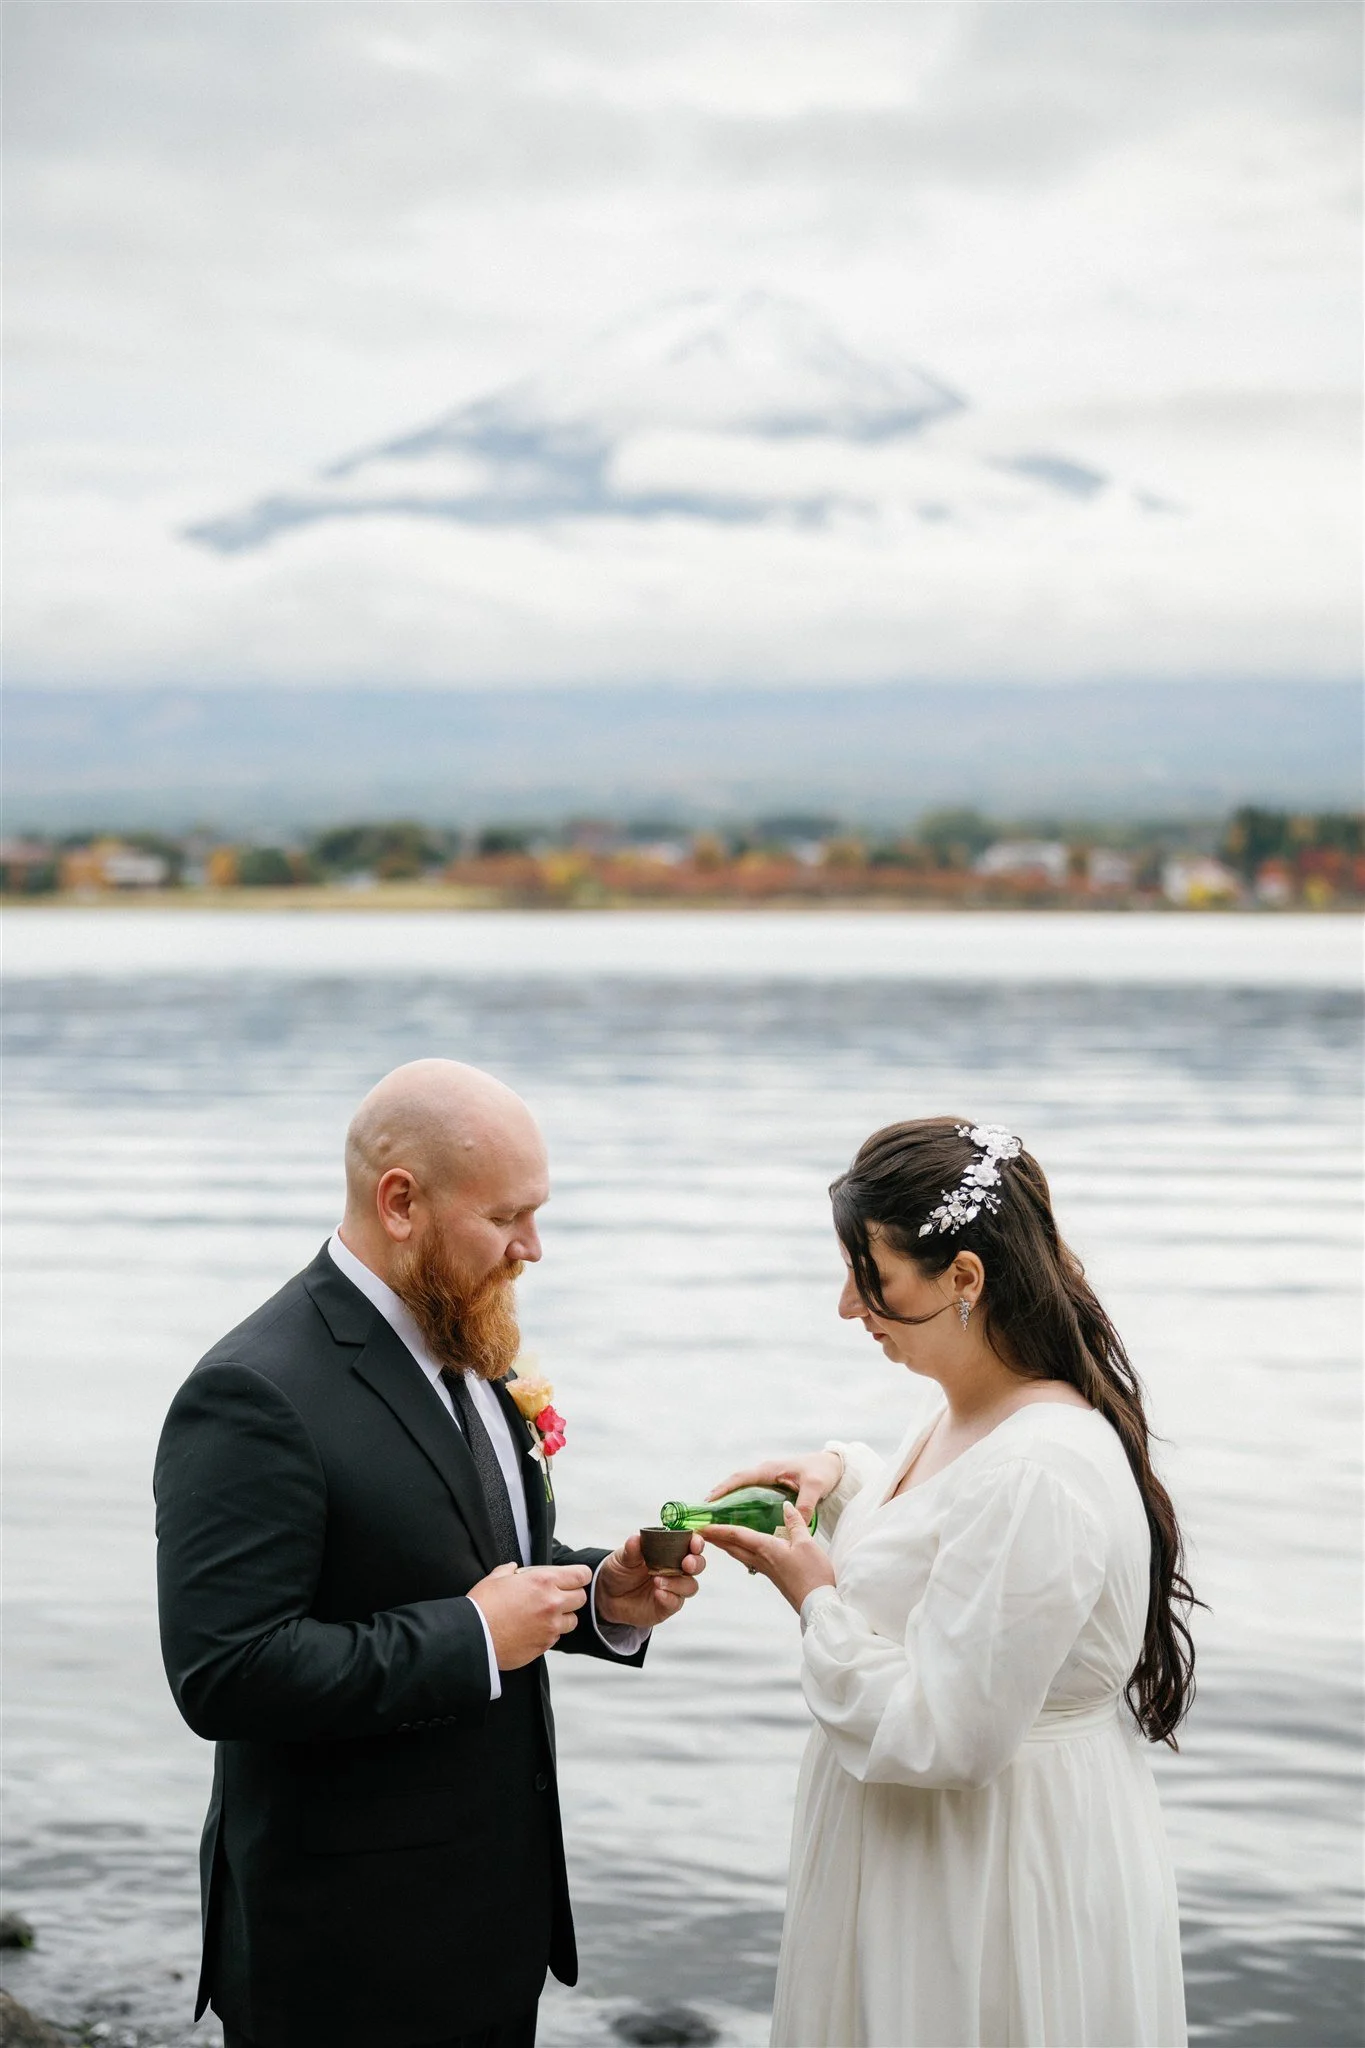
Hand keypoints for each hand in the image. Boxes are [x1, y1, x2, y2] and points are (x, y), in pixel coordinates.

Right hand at [468, 1562, 590, 1669]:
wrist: (473, 1638)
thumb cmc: (482, 1608)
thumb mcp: (496, 1578)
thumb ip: (510, 1571)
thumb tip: (513, 1569)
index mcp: (543, 1582)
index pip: (581, 1575)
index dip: (578, 1576)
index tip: (574, 1578)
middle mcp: (552, 1604)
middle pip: (581, 1598)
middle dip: (571, 1596)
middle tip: (556, 1596)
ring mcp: (550, 1627)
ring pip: (572, 1621)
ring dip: (563, 1617)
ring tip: (544, 1615)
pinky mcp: (544, 1646)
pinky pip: (556, 1637)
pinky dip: (550, 1633)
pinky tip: (533, 1629)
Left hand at [595, 1531, 705, 1629]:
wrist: (608, 1596)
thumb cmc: (620, 1570)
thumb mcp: (622, 1557)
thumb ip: (632, 1550)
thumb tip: (636, 1539)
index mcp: (669, 1550)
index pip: (689, 1544)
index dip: (696, 1542)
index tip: (694, 1542)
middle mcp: (676, 1568)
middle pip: (697, 1565)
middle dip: (696, 1563)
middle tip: (686, 1563)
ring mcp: (673, 1588)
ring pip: (690, 1586)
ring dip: (678, 1583)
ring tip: (658, 1581)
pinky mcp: (667, 1606)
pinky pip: (675, 1603)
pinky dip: (669, 1597)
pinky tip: (658, 1593)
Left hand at [704, 1504, 836, 1613]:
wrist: (817, 1604)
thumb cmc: (812, 1575)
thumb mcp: (806, 1543)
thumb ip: (795, 1523)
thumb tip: (786, 1506)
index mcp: (766, 1549)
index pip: (736, 1535)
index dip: (718, 1528)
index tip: (702, 1524)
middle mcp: (761, 1560)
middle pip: (733, 1546)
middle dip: (716, 1538)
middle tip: (701, 1531)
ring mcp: (766, 1570)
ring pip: (740, 1554)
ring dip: (726, 1545)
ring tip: (717, 1538)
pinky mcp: (773, 1576)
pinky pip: (750, 1560)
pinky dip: (740, 1551)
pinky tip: (744, 1550)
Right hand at [706, 1449, 844, 1521]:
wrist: (835, 1466)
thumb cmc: (823, 1471)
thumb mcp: (815, 1487)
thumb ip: (805, 1504)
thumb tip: (795, 1524)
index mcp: (771, 1469)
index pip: (741, 1478)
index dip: (724, 1489)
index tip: (709, 1500)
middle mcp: (766, 1473)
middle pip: (737, 1484)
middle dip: (721, 1496)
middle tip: (706, 1514)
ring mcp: (770, 1479)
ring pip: (744, 1490)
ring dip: (730, 1501)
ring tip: (717, 1518)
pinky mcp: (774, 1487)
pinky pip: (753, 1495)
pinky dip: (743, 1504)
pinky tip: (740, 1518)